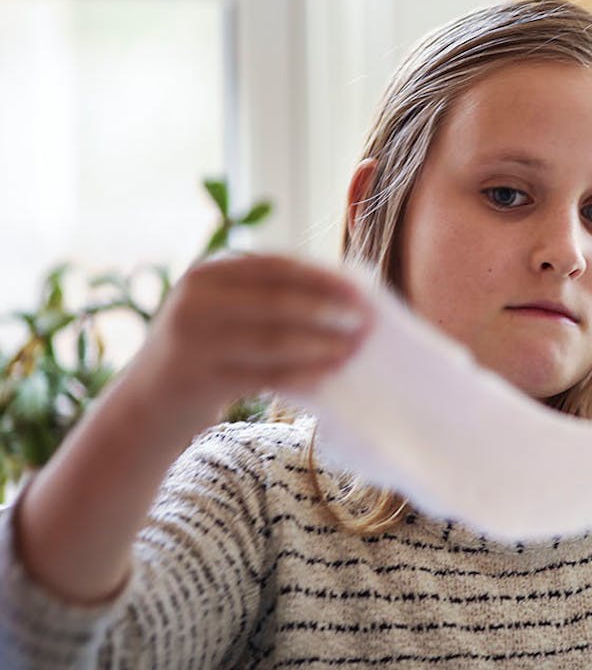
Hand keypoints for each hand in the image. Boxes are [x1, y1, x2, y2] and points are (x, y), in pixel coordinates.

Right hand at [126, 254, 371, 418]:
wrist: (147, 403)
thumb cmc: (205, 350)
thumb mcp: (223, 310)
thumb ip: (266, 295)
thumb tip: (343, 291)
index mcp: (207, 273)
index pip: (275, 266)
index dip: (322, 276)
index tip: (361, 289)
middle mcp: (196, 300)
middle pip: (277, 300)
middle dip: (328, 310)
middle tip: (365, 321)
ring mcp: (194, 340)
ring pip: (274, 340)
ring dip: (321, 345)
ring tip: (353, 350)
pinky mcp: (200, 379)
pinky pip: (264, 376)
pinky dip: (301, 376)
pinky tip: (328, 378)